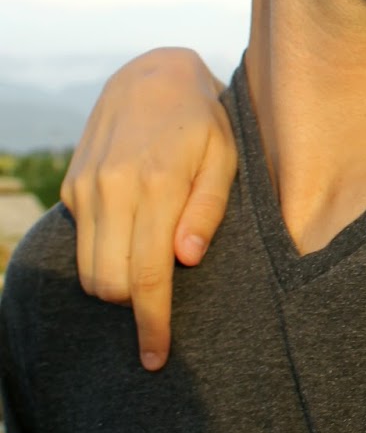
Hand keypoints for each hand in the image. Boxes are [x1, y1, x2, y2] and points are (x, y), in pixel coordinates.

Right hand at [60, 49, 236, 368]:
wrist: (152, 76)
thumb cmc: (203, 123)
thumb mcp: (225, 157)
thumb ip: (207, 209)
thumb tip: (185, 259)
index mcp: (157, 185)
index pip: (147, 275)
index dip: (151, 323)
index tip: (156, 356)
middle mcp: (113, 188)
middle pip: (108, 283)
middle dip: (132, 308)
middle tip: (159, 308)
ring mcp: (87, 186)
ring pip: (87, 269)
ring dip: (114, 286)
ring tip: (146, 274)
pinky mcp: (73, 185)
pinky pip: (81, 242)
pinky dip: (102, 255)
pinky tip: (130, 237)